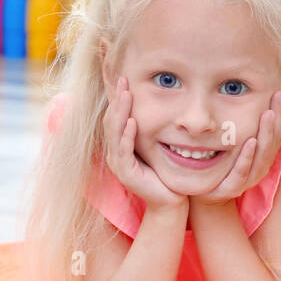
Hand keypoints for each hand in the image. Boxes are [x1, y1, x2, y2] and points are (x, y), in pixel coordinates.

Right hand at [102, 77, 188, 208]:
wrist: (170, 202)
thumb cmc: (164, 174)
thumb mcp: (156, 147)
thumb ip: (150, 130)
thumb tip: (158, 105)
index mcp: (119, 146)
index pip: (114, 117)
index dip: (117, 98)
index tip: (124, 79)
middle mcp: (114, 153)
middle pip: (111, 121)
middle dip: (117, 99)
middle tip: (123, 79)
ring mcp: (118, 163)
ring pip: (114, 133)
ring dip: (120, 112)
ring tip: (126, 95)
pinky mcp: (126, 173)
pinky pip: (124, 151)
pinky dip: (127, 135)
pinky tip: (133, 122)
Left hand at [190, 89, 280, 206]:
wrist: (203, 193)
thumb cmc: (220, 164)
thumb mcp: (232, 143)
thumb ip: (242, 125)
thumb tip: (245, 95)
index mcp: (262, 155)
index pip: (276, 131)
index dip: (280, 112)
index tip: (279, 91)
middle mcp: (259, 166)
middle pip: (273, 141)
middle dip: (276, 118)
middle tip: (277, 97)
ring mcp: (248, 179)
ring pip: (262, 155)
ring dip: (266, 134)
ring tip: (267, 115)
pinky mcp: (232, 189)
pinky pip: (241, 172)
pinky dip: (246, 157)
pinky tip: (250, 142)